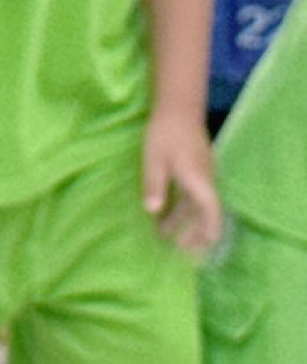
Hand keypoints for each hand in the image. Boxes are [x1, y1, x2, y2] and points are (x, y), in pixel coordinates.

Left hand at [143, 110, 221, 253]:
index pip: (210, 211)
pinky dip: (181, 209)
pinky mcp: (196, 171)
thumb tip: (153, 211)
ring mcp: (202, 176)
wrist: (178, 109)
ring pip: (197, 206)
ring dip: (184, 223)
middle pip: (206, 213)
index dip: (208, 231)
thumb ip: (155, 185)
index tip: (203, 249)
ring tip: (163, 238)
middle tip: (180, 253)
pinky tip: (163, 217)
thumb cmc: (164, 134)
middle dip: (196, 234)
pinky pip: (192, 196)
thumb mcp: (154, 160)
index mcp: (198, 180)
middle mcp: (205, 180)